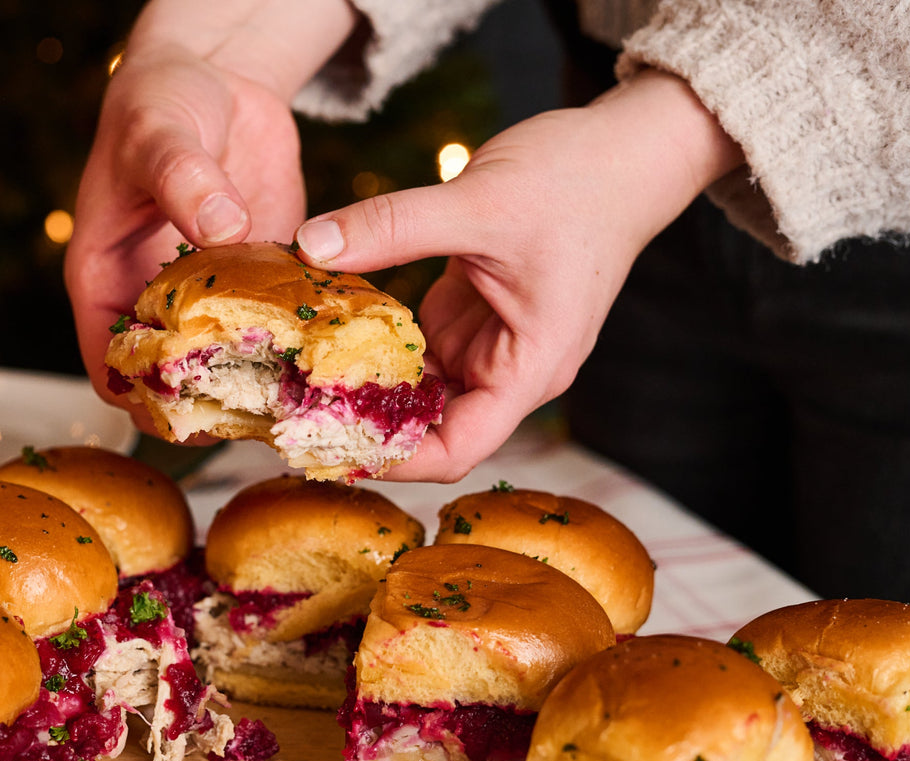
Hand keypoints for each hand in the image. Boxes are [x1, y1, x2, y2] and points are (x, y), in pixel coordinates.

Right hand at [64, 0, 356, 427]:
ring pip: (225, 361)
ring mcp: (208, 294)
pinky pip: (273, 324)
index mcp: (105, 278)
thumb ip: (184, 180)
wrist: (216, 74)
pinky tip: (330, 350)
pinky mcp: (258, 279)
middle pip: (169, 380)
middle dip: (206, 402)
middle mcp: (153, 298)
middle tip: (256, 415)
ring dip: (257, 379)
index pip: (108, 365)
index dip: (138, 397)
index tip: (185, 413)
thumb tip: (219, 230)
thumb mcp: (159, 135)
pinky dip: (296, 340)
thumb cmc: (159, 102)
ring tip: (299, 396)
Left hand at [295, 70, 743, 481]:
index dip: (394, 459)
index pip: (459, 446)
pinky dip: (371, 353)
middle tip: (288, 417)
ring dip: (361, 393)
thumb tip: (311, 244)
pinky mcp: (469, 322)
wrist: (621, 152)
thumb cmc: (577, 180)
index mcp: (530, 367)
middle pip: (431, 431)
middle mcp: (509, 371)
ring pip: (416, 396)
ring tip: (292, 386)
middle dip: (364, 428)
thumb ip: (393, 224)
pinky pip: (412, 356)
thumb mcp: (479, 201)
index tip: (328, 444)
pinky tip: (322, 343)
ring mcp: (487, 349)